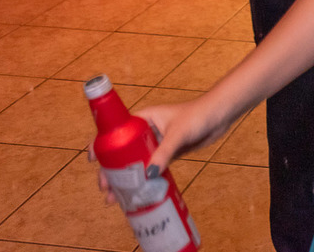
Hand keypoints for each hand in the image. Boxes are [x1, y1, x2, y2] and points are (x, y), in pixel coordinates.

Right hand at [90, 97, 233, 203]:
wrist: (220, 115)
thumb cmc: (198, 115)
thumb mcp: (178, 134)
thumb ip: (164, 152)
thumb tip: (149, 175)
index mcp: (142, 118)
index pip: (115, 132)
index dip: (102, 146)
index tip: (93, 161)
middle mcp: (145, 131)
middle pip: (121, 152)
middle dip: (111, 171)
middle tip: (106, 189)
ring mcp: (156, 143)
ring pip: (135, 163)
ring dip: (125, 180)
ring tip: (115, 199)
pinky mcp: (168, 153)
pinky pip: (151, 168)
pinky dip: (143, 180)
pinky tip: (137, 194)